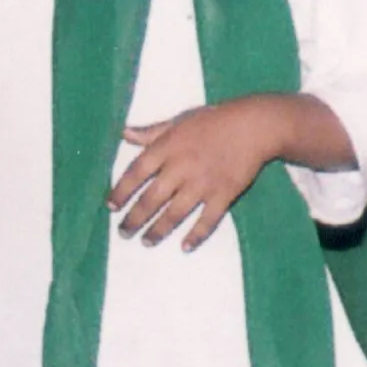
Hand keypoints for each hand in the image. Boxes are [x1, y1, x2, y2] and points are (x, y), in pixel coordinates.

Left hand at [110, 95, 285, 249]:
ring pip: (175, 213)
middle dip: (135, 218)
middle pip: (152, 198)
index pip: (137, 172)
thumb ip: (152, 131)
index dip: (121, 191)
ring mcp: (203, 183)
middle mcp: (182, 167)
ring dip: (158, 230)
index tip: (111, 207)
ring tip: (146, 241)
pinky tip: (185, 246)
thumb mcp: (180, 120)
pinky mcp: (224, 193)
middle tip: (123, 232)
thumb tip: (123, 133)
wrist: (255, 124)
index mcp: (169, 147)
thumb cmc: (215, 120)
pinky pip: (208, 219)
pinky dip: (197, 234)